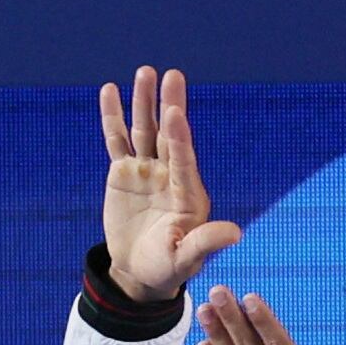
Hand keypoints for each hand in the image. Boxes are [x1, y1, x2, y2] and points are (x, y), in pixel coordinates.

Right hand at [98, 66, 242, 302]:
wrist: (140, 271)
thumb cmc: (168, 268)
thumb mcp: (186, 258)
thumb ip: (206, 242)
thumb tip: (236, 233)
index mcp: (187, 191)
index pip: (183, 158)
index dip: (179, 136)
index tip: (175, 113)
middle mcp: (169, 173)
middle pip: (167, 134)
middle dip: (167, 104)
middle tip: (171, 75)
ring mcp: (146, 170)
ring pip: (142, 130)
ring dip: (142, 102)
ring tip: (144, 73)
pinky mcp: (124, 172)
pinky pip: (116, 141)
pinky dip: (112, 117)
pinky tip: (110, 92)